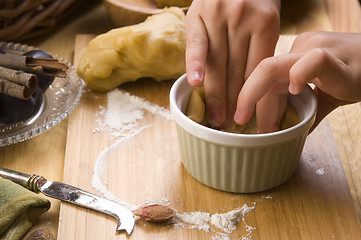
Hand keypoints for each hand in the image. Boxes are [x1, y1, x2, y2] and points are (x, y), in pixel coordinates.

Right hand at [185, 0, 280, 127]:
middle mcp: (242, 19)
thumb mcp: (266, 20)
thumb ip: (260, 49)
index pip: (259, 70)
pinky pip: (196, 44)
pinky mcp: (197, 14)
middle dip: (234, 101)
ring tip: (216, 117)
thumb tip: (256, 91)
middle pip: (237, 70)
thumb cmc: (253, 0)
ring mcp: (218, 16)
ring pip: (217, 62)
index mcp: (266, 23)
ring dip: (216, 93)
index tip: (256, 120)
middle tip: (230, 125)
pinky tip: (195, 84)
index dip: (258, 97)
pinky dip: (195, 64)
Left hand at [234, 31, 360, 132]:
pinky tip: (296, 92)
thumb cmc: (357, 75)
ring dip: (262, 100)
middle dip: (246, 98)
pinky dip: (299, 77)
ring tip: (265, 126)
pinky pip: (312, 62)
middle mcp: (299, 49)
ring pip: (274, 68)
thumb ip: (306, 111)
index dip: (251, 98)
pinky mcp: (335, 56)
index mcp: (294, 56)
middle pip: (262, 72)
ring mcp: (314, 49)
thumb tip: (290, 134)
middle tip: (240, 122)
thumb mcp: (326, 95)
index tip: (245, 120)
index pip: (264, 77)